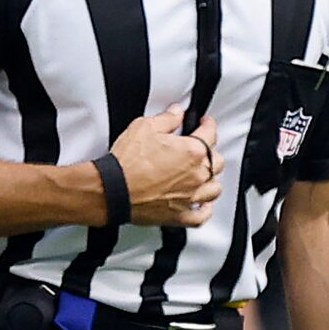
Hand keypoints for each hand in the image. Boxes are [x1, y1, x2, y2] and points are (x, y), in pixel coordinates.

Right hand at [109, 109, 221, 227]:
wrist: (112, 190)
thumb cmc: (127, 163)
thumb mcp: (144, 127)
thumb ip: (166, 118)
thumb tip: (176, 113)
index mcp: (192, 151)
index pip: (210, 133)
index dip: (208, 124)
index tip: (204, 123)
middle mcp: (196, 174)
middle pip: (216, 162)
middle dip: (210, 152)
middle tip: (201, 148)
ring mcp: (190, 196)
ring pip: (214, 188)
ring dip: (211, 180)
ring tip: (204, 175)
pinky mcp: (179, 215)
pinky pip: (201, 216)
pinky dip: (204, 210)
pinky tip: (202, 206)